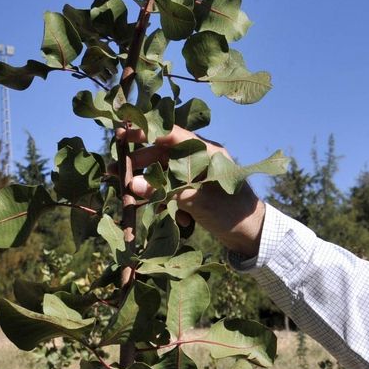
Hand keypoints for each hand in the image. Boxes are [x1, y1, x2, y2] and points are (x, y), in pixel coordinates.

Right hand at [115, 124, 265, 258]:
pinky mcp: (195, 193)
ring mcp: (197, 176)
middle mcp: (200, 160)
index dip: (145, 132)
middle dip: (139, 164)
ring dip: (148, 185)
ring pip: (164, 174)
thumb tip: (132, 186)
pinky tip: (163, 216)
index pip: (171, 134)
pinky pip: (172, 191)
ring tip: (127, 195)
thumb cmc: (232, 214)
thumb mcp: (198, 201)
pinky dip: (164, 201)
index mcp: (206, 151)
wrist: (252, 236)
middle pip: (163, 154)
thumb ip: (165, 192)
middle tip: (115, 171)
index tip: (122, 136)